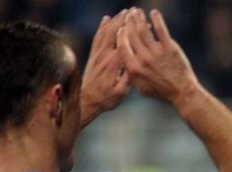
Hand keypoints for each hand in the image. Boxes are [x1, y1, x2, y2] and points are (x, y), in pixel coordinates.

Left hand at [80, 10, 130, 127]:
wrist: (86, 101)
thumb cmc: (106, 99)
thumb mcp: (121, 92)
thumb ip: (129, 78)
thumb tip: (137, 65)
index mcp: (113, 64)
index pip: (125, 44)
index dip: (135, 33)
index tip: (144, 26)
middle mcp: (103, 56)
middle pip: (114, 33)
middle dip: (124, 20)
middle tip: (134, 12)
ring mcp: (97, 54)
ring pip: (105, 32)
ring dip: (115, 20)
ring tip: (124, 12)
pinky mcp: (93, 55)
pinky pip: (97, 37)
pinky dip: (102, 26)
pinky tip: (106, 19)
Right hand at [117, 8, 198, 102]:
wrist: (182, 93)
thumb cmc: (162, 92)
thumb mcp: (142, 88)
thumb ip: (132, 75)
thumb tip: (125, 64)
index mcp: (134, 68)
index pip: (122, 46)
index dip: (120, 35)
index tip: (121, 28)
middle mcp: (143, 59)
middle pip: (132, 35)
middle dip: (128, 22)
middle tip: (128, 14)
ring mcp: (156, 53)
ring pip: (144, 30)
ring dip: (139, 18)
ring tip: (137, 11)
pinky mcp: (169, 48)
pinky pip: (161, 30)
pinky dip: (157, 19)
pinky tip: (154, 12)